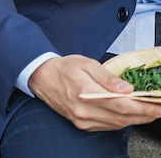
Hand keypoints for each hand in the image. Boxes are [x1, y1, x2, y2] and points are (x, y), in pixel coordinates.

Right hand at [29, 54, 160, 130]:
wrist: (41, 77)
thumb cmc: (63, 68)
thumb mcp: (86, 64)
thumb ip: (108, 77)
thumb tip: (127, 88)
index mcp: (85, 92)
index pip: (121, 104)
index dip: (143, 107)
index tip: (158, 106)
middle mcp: (84, 110)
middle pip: (123, 117)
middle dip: (145, 114)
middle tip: (158, 109)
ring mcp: (83, 119)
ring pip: (117, 124)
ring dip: (135, 119)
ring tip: (148, 111)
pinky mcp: (82, 124)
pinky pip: (108, 126)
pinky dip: (122, 122)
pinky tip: (128, 115)